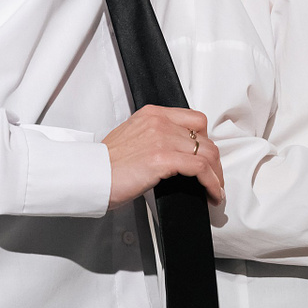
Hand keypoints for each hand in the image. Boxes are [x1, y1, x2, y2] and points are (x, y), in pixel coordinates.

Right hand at [103, 105, 223, 209]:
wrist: (90, 175)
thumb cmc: (106, 164)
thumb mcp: (131, 138)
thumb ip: (153, 137)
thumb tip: (173, 153)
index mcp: (152, 114)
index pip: (195, 121)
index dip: (205, 142)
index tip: (206, 158)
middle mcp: (160, 122)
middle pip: (205, 138)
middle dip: (214, 162)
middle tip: (214, 178)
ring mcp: (162, 139)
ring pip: (207, 153)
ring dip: (216, 175)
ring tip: (215, 190)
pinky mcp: (163, 158)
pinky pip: (201, 168)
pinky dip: (212, 183)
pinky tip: (212, 194)